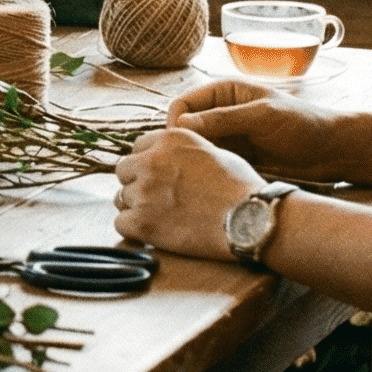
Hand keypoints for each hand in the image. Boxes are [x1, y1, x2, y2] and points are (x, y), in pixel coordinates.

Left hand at [112, 128, 265, 259]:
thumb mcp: (214, 152)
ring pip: (120, 198)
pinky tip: (154, 233)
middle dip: (136, 183)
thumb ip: (184, 151)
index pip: (138, 147)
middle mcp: (152, 160)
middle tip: (156, 199)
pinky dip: (134, 230)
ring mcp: (145, 191)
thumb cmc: (241, 188)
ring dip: (135, 207)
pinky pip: (121, 224)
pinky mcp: (143, 222)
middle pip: (123, 170)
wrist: (251, 220)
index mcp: (170, 139)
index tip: (157, 177)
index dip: (146, 163)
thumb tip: (171, 158)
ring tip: (160, 217)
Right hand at [166, 79, 348, 183]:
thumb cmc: (303, 124)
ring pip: (195, 148)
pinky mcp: (235, 158)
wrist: (332, 151)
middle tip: (186, 167)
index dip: (175, 124)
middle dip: (181, 145)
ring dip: (194, 160)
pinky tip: (212, 182)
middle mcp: (221, 112)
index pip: (183, 104)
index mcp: (224, 92)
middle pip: (185, 128)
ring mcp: (228, 136)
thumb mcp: (262, 117)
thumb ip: (223, 119)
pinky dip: (207, 171)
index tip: (178, 147)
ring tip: (198, 177)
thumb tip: (181, 125)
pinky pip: (211, 163)